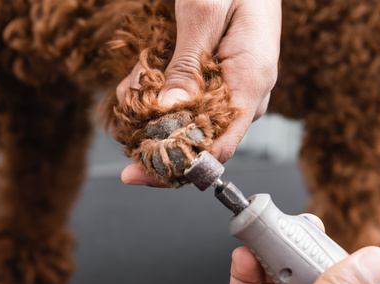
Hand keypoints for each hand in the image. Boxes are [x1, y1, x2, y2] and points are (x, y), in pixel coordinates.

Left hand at [118, 0, 281, 186]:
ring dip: (148, 105)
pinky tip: (144, 71)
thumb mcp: (204, 11)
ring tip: (138, 70)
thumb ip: (186, 64)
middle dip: (152, 127)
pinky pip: (183, 104)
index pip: (218, 149)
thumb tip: (169, 114)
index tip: (136, 171)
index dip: (176, 166)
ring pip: (182, 123)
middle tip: (129, 93)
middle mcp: (244, 97)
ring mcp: (231, 93)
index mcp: (250, 82)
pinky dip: (155, 93)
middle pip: (195, 141)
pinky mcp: (217, 86)